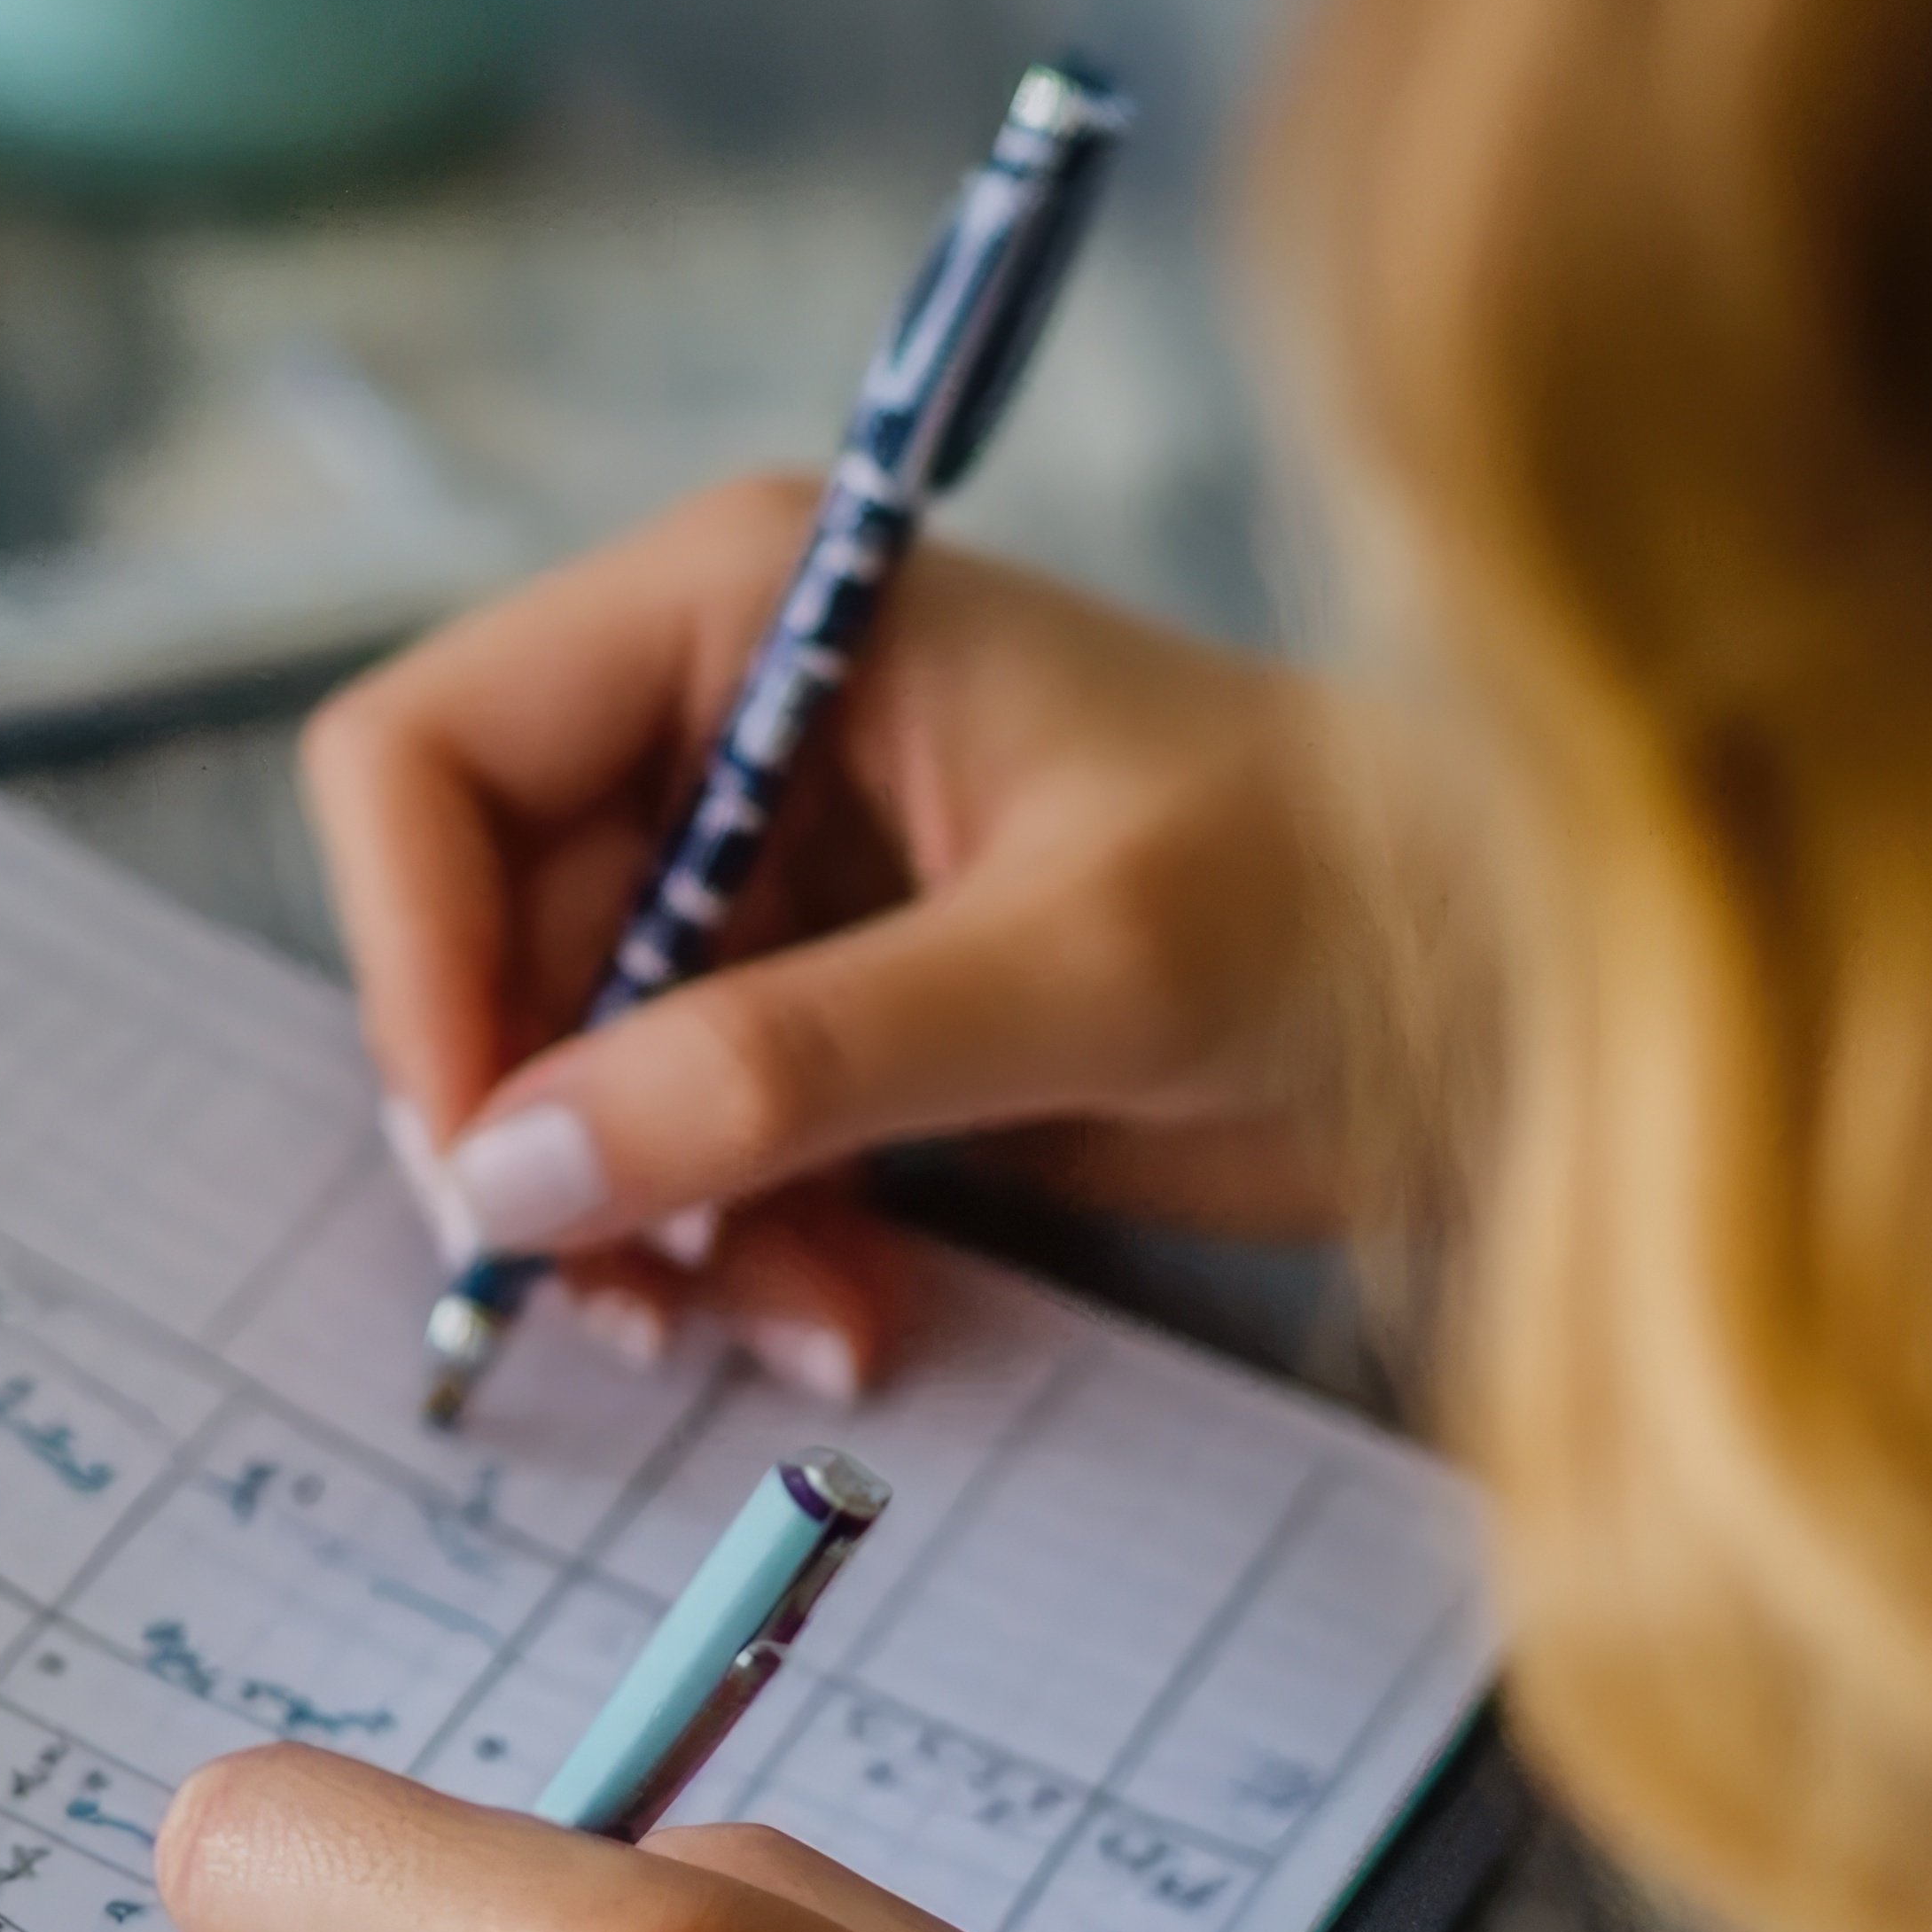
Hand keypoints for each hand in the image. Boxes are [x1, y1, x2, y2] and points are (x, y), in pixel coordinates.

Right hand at [302, 476, 1366, 1396]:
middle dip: (559, 1148)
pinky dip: (735, 1258)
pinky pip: (674, 1158)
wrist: (1514, 997)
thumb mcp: (1078, 973)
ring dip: (656, 1237)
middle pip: (476, 951)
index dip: (416, 964)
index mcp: (742, 607)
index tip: (492, 1171)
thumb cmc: (1347, 896)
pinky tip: (857, 1314)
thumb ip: (792, 1059)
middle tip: (658, 1303)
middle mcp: (716, 726)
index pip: (425, 758)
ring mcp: (760, 880)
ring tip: (812, 1324)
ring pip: (565, 1088)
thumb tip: (520, 1170)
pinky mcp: (815, 1019)